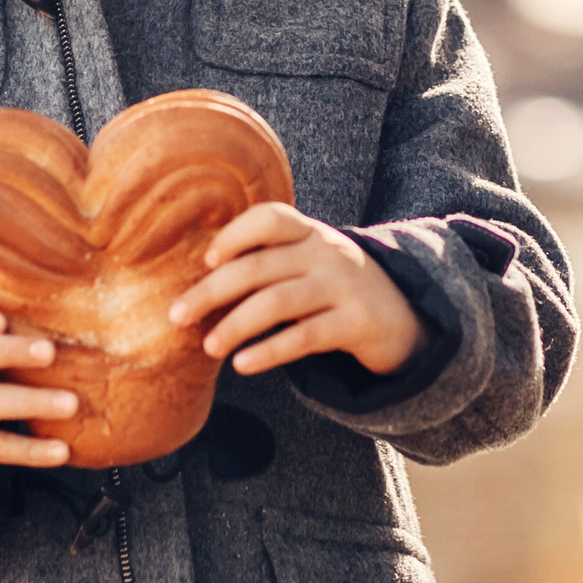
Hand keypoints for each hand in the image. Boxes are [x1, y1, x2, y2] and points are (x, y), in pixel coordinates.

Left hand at [168, 202, 422, 376]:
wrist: (405, 319)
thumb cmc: (338, 290)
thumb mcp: (311, 262)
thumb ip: (269, 261)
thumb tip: (199, 281)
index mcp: (311, 233)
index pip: (270, 218)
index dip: (234, 234)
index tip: (205, 259)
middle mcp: (327, 254)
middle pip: (260, 266)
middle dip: (212, 290)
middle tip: (177, 316)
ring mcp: (344, 287)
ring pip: (277, 302)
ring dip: (235, 325)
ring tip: (209, 347)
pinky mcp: (356, 324)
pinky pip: (304, 337)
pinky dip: (268, 351)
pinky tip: (243, 365)